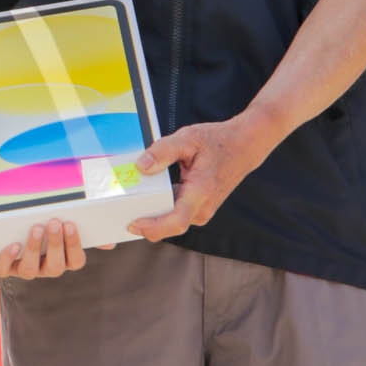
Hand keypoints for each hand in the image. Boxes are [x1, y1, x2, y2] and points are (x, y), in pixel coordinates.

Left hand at [0, 219, 86, 279]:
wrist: (15, 237)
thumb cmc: (49, 232)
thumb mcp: (68, 231)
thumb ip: (89, 235)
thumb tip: (110, 243)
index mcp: (64, 261)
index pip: (75, 261)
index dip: (73, 245)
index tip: (71, 224)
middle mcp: (47, 269)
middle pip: (55, 266)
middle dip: (56, 244)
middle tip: (55, 222)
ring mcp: (26, 270)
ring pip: (31, 270)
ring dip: (35, 248)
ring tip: (36, 227)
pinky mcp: (5, 268)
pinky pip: (4, 270)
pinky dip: (7, 258)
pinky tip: (13, 245)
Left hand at [130, 114, 275, 241]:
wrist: (243, 147)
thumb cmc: (217, 142)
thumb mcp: (188, 138)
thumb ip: (163, 150)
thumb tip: (142, 166)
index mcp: (200, 192)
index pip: (175, 221)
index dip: (152, 227)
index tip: (133, 223)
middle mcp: (202, 208)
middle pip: (168, 226)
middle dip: (145, 221)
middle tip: (122, 210)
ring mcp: (202, 211)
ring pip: (171, 221)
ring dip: (153, 214)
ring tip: (133, 200)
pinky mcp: (199, 209)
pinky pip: (175, 214)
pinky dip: (161, 208)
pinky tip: (150, 194)